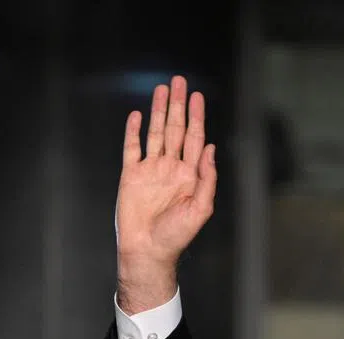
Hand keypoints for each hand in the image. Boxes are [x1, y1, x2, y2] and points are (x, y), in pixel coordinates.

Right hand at [115, 74, 215, 313]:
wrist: (148, 250)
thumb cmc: (177, 235)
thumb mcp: (201, 209)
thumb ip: (207, 178)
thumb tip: (212, 150)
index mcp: (189, 175)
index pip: (195, 139)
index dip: (197, 117)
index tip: (197, 97)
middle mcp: (171, 168)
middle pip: (176, 129)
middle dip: (178, 106)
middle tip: (179, 82)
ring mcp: (150, 170)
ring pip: (155, 133)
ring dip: (158, 111)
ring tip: (161, 89)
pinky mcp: (131, 175)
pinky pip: (132, 148)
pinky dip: (133, 131)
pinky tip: (136, 115)